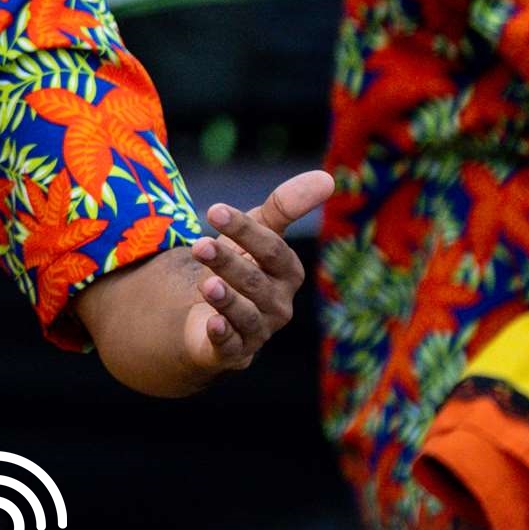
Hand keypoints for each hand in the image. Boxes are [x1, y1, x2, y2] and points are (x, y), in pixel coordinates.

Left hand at [181, 169, 334, 371]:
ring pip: (244, 314)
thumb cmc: (241, 266)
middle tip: (201, 245)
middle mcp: (277, 304)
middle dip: (227, 262)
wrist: (210, 313)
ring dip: (226, 298)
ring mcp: (257, 330)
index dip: (244, 229)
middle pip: (254, 281)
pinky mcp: (233, 351)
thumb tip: (328, 178)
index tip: (215, 210)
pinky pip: (231, 346)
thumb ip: (285, 207)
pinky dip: (222, 335)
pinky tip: (212, 323)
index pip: (272, 249)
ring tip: (207, 283)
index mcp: (286, 272)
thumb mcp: (256, 233)